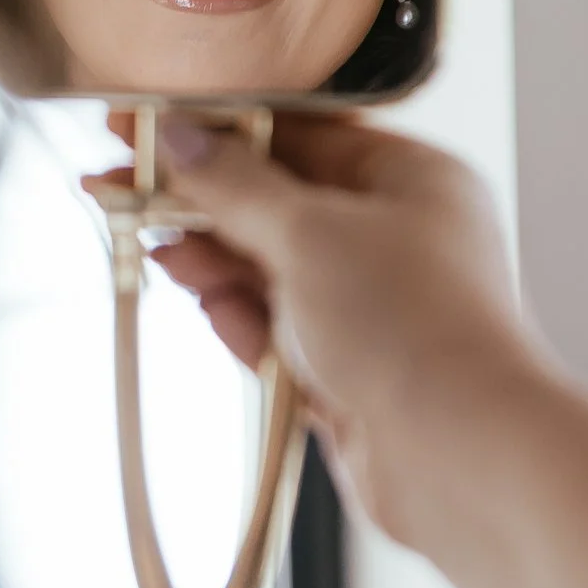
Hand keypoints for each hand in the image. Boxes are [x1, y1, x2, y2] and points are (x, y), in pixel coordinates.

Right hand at [120, 113, 543, 564]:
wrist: (464, 459)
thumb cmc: (417, 329)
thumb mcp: (310, 234)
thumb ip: (237, 185)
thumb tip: (183, 137)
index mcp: (413, 180)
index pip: (300, 134)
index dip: (217, 130)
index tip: (147, 128)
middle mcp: (400, 238)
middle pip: (280, 202)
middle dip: (204, 202)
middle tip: (123, 192)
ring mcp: (377, 308)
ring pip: (275, 271)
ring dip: (215, 263)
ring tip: (159, 254)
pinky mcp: (353, 371)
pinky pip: (282, 333)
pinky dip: (243, 322)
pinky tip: (211, 311)